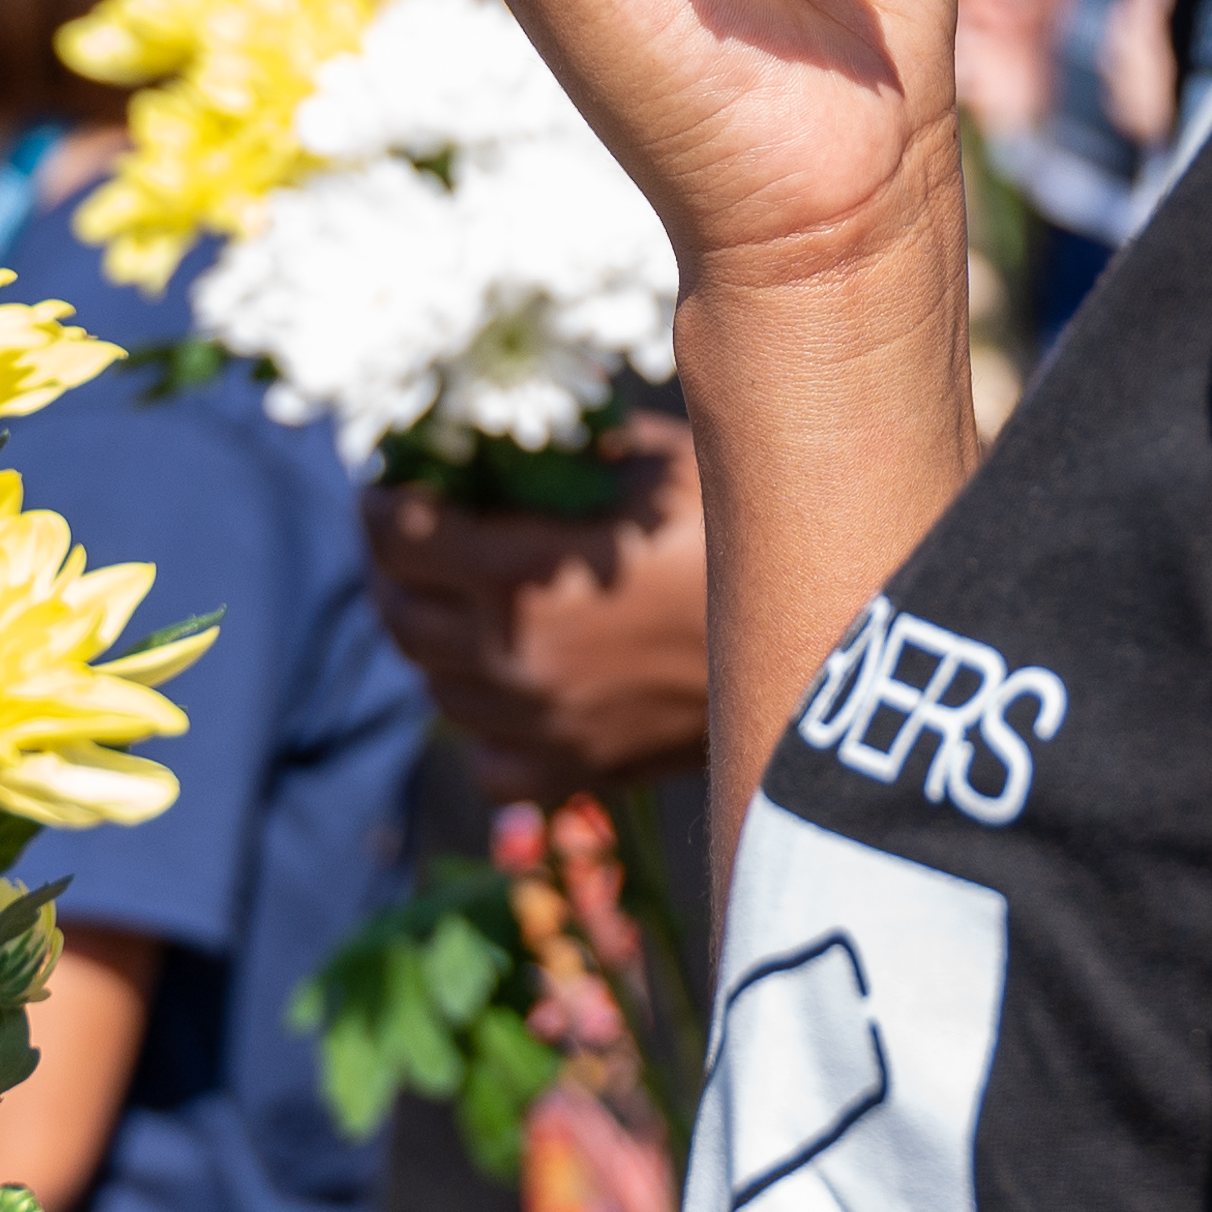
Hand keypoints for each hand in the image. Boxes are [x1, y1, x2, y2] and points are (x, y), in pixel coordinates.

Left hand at [367, 413, 712, 794]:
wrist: (829, 647)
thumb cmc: (749, 536)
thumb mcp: (662, 466)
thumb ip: (572, 457)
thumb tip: (511, 440)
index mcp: (525, 574)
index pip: (399, 540)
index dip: (382, 506)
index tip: (386, 486)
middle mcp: (516, 657)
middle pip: (399, 614)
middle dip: (391, 567)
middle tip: (408, 537)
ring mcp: (543, 723)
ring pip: (434, 686)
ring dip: (429, 638)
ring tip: (450, 602)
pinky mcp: (579, 771)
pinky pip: (486, 756)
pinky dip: (478, 720)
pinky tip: (500, 684)